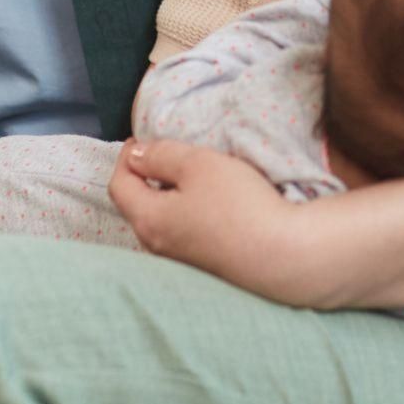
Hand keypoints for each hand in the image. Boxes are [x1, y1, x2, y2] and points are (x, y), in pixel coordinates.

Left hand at [107, 139, 321, 305]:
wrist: (283, 256)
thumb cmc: (238, 204)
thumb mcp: (198, 164)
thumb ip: (161, 156)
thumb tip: (136, 156)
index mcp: (148, 219)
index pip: (119, 185)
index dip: (125, 156)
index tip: (141, 137)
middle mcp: (157, 246)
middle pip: (136, 205)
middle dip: (143, 176)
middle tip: (161, 153)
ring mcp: (180, 261)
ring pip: (159, 221)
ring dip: (164, 195)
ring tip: (186, 176)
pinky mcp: (203, 266)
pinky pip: (181, 233)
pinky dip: (182, 212)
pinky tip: (206, 203)